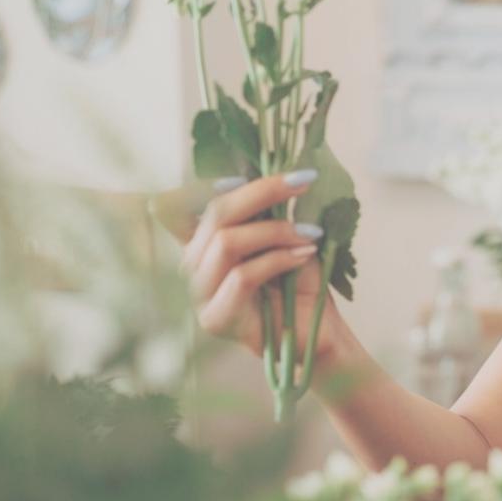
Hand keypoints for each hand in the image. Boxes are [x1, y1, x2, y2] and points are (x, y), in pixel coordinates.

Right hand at [179, 171, 337, 360]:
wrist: (319, 331)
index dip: (210, 182)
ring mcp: (200, 295)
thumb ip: (266, 210)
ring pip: (226, 243)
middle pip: (214, 215)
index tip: (249, 171)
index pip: (182, 203)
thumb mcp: (283, 236)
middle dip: (261, 192)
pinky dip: (278, 259)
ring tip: (309, 234)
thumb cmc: (300, 282)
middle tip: (301, 182)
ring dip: (275, 231)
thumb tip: (272, 169)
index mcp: (202, 243)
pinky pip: (242, 276)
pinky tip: (303, 255)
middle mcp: (192, 267)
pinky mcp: (216, 319)